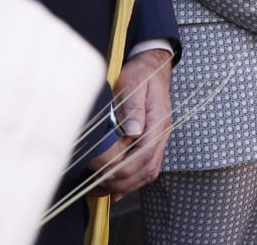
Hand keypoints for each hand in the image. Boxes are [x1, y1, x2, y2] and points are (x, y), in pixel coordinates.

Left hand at [87, 48, 172, 199]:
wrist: (153, 66)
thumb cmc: (141, 74)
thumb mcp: (134, 83)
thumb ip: (133, 107)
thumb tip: (132, 131)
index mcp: (158, 122)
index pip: (143, 156)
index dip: (122, 168)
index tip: (100, 171)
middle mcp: (161, 133)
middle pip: (146, 169)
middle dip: (121, 181)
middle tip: (95, 185)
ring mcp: (158, 138)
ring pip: (147, 172)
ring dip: (126, 185)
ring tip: (101, 190)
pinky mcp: (151, 139)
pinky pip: (146, 166)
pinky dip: (132, 180)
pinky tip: (115, 187)